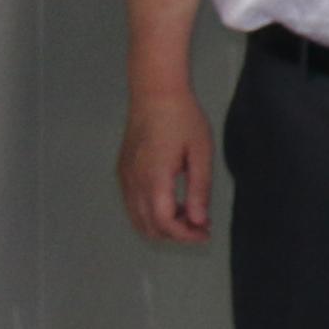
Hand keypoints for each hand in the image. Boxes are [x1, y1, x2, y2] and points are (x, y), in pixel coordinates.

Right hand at [117, 90, 214, 243]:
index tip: (205, 233)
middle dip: (176, 234)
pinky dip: (151, 213)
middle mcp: (134, 181)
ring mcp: (125, 178)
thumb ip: (199, 190)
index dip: (185, 235)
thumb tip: (200, 220)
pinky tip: (172, 201)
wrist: (155, 93)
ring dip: (163, 225)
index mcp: (154, 177)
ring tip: (189, 213)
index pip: (164, 223)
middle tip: (201, 226)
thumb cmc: (182, 117)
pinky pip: (133, 205)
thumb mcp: (201, 153)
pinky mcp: (123, 172)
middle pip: (149, 227)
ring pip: (138, 219)